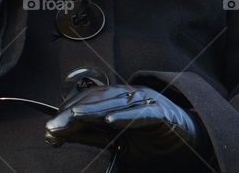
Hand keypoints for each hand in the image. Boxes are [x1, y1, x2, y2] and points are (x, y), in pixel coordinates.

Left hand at [44, 84, 206, 162]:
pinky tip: (110, 120)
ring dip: (92, 111)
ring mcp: (146, 101)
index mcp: (117, 99)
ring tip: (73, 117)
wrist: (189, 143)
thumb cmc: (151, 139)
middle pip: (96, 100)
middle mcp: (129, 96)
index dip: (67, 113)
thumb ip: (90, 134)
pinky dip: (125, 116)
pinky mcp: (162, 113)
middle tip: (53, 127)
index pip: (87, 101)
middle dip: (72, 113)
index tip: (49, 130)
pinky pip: (141, 113)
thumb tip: (59, 134)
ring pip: (115, 103)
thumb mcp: (115, 140)